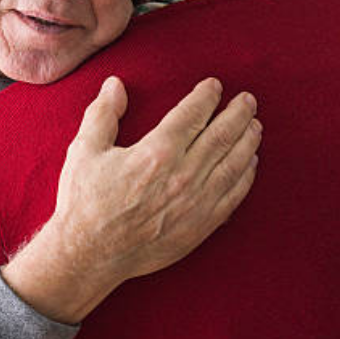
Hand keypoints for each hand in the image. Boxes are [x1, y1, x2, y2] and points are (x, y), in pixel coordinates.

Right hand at [1, 77, 260, 323]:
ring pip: (232, 165)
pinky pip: (232, 197)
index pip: (191, 115)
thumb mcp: (84, 150)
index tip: (215, 85)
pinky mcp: (199, 227)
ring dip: (247, 141)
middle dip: (237, 114)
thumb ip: (103, 113)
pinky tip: (250, 164)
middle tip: (248, 99)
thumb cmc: (85, 200)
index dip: (206, 97)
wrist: (89, 254)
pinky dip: (246, 177)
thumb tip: (116, 84)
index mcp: (156, 153)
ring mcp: (195, 204)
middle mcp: (182, 176)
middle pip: (220, 136)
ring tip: (255, 125)